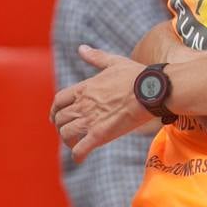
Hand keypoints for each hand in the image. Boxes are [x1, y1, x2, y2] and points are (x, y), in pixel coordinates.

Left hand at [50, 45, 151, 161]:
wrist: (151, 91)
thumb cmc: (136, 76)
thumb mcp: (114, 61)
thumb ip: (96, 57)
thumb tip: (81, 48)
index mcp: (85, 88)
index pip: (59, 100)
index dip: (54, 110)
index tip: (57, 116)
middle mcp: (83, 104)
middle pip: (60, 119)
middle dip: (61, 126)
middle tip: (70, 131)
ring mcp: (91, 120)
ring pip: (66, 134)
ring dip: (68, 140)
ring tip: (76, 144)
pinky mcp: (100, 135)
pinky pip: (81, 149)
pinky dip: (78, 155)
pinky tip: (80, 158)